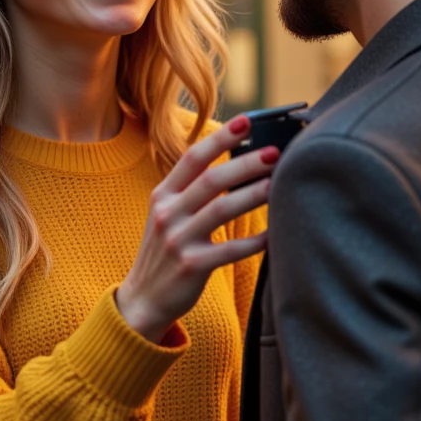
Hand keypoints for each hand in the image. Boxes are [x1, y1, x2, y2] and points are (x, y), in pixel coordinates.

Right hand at [116, 114, 274, 343]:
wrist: (143, 300)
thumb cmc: (166, 252)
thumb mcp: (168, 216)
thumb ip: (193, 192)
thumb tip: (238, 164)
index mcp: (163, 196)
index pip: (192, 158)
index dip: (219, 138)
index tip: (246, 120)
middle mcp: (168, 214)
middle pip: (211, 180)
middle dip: (245, 163)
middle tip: (274, 153)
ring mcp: (178, 240)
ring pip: (221, 209)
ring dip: (253, 194)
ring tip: (277, 184)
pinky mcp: (192, 266)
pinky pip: (230, 250)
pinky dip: (255, 241)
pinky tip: (274, 233)